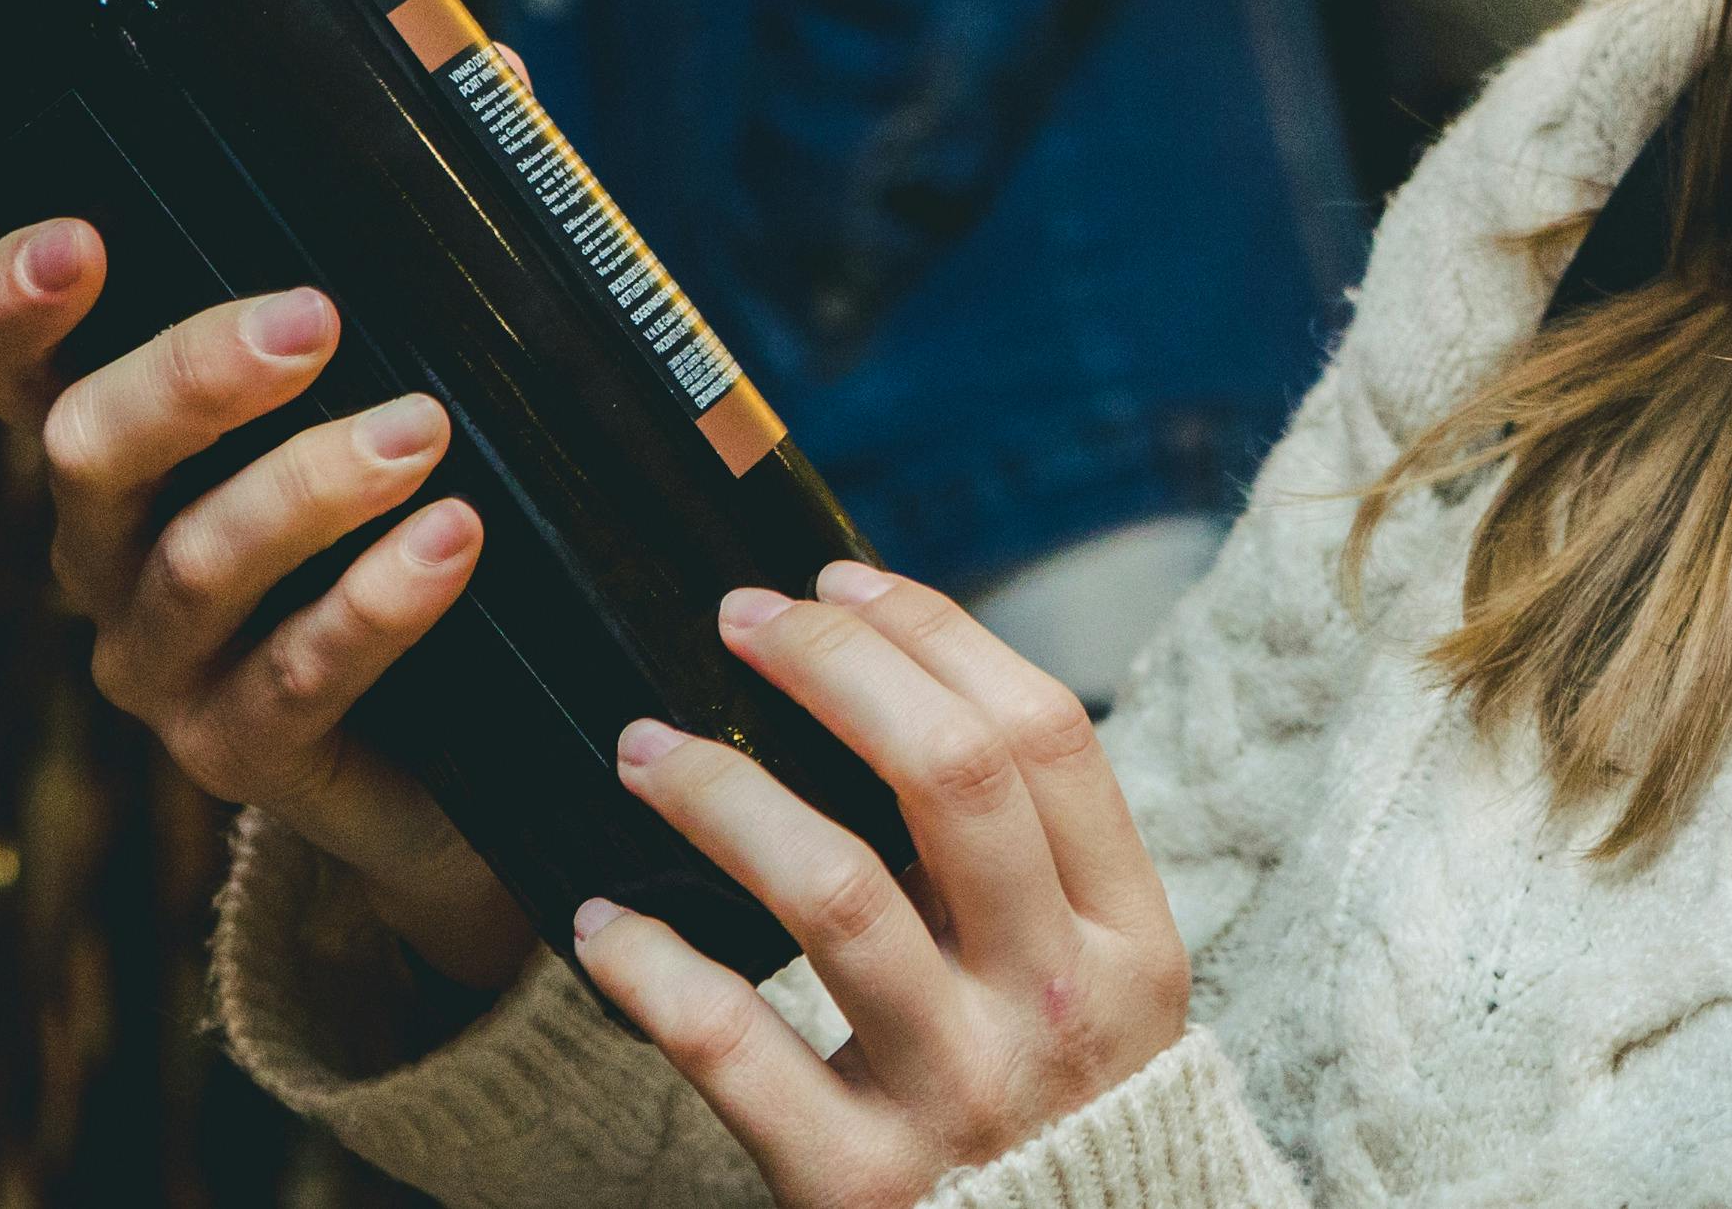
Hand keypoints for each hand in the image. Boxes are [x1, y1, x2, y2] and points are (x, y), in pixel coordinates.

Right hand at [0, 217, 535, 988]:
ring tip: (423, 432)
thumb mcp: (415, 371)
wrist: (460, 748)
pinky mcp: (241, 755)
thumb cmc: (410, 514)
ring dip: (305, 490)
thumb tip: (502, 75)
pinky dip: (369, 607)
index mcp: (121, 444)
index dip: (16, 304)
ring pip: (187, 566)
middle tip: (316, 321)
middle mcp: (107, 549)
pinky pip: (288, 679)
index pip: (8, 368)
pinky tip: (448, 546)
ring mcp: (164, 662)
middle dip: (193, 378)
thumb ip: (439, 237)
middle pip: (86, 449)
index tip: (81, 238)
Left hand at [574, 564, 1189, 1205]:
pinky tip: (600, 921)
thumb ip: (1028, 865)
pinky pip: (733, 1047)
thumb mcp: (1098, 984)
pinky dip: (652, 968)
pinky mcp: (856, 1183)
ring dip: (723, 796)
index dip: (935, 635)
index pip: (1044, 734)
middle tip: (739, 622)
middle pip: (950, 780)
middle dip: (833, 669)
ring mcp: (959, 1093)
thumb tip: (892, 688)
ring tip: (645, 750)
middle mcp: (1058, 1003)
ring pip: (837, 893)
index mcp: (1131, 937)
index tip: (839, 581)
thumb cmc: (1057, 1112)